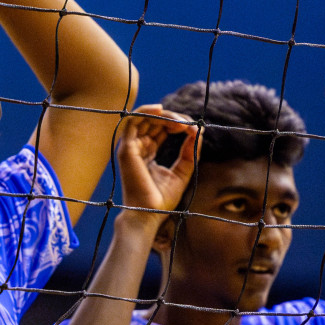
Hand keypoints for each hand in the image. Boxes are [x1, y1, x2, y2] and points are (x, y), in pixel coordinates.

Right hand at [114, 104, 199, 229]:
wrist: (150, 213)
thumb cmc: (163, 198)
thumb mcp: (183, 170)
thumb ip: (190, 151)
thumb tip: (198, 130)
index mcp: (148, 153)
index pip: (160, 129)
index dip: (177, 124)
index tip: (194, 129)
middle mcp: (137, 148)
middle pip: (153, 121)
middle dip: (173, 118)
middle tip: (188, 124)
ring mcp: (130, 147)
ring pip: (143, 118)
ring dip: (163, 114)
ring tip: (180, 122)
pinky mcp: (126, 149)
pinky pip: (132, 121)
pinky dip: (146, 111)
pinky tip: (161, 110)